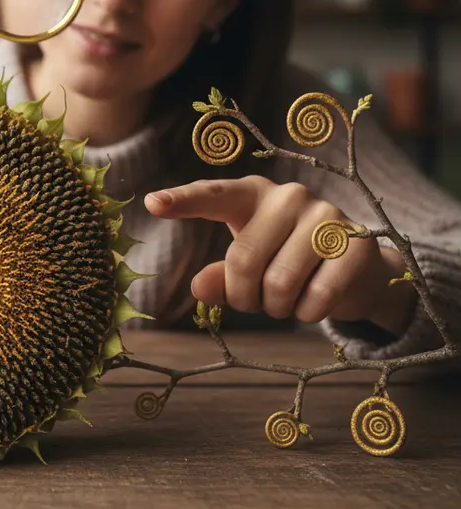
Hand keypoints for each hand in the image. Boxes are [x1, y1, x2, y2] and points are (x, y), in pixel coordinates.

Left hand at [143, 175, 415, 335]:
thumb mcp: (249, 267)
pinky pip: (317, 297)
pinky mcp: (356, 243)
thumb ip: (221, 276)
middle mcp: (288, 195)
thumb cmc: (287, 262)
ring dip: (277, 308)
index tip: (152, 203)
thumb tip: (197, 288)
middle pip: (244, 259)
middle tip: (254, 302)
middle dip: (244, 296)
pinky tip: (314, 304)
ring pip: (280, 282)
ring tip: (285, 301)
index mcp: (252, 194)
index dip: (182, 200)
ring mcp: (326, 215)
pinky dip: (308, 314)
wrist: (357, 269)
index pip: (213, 194)